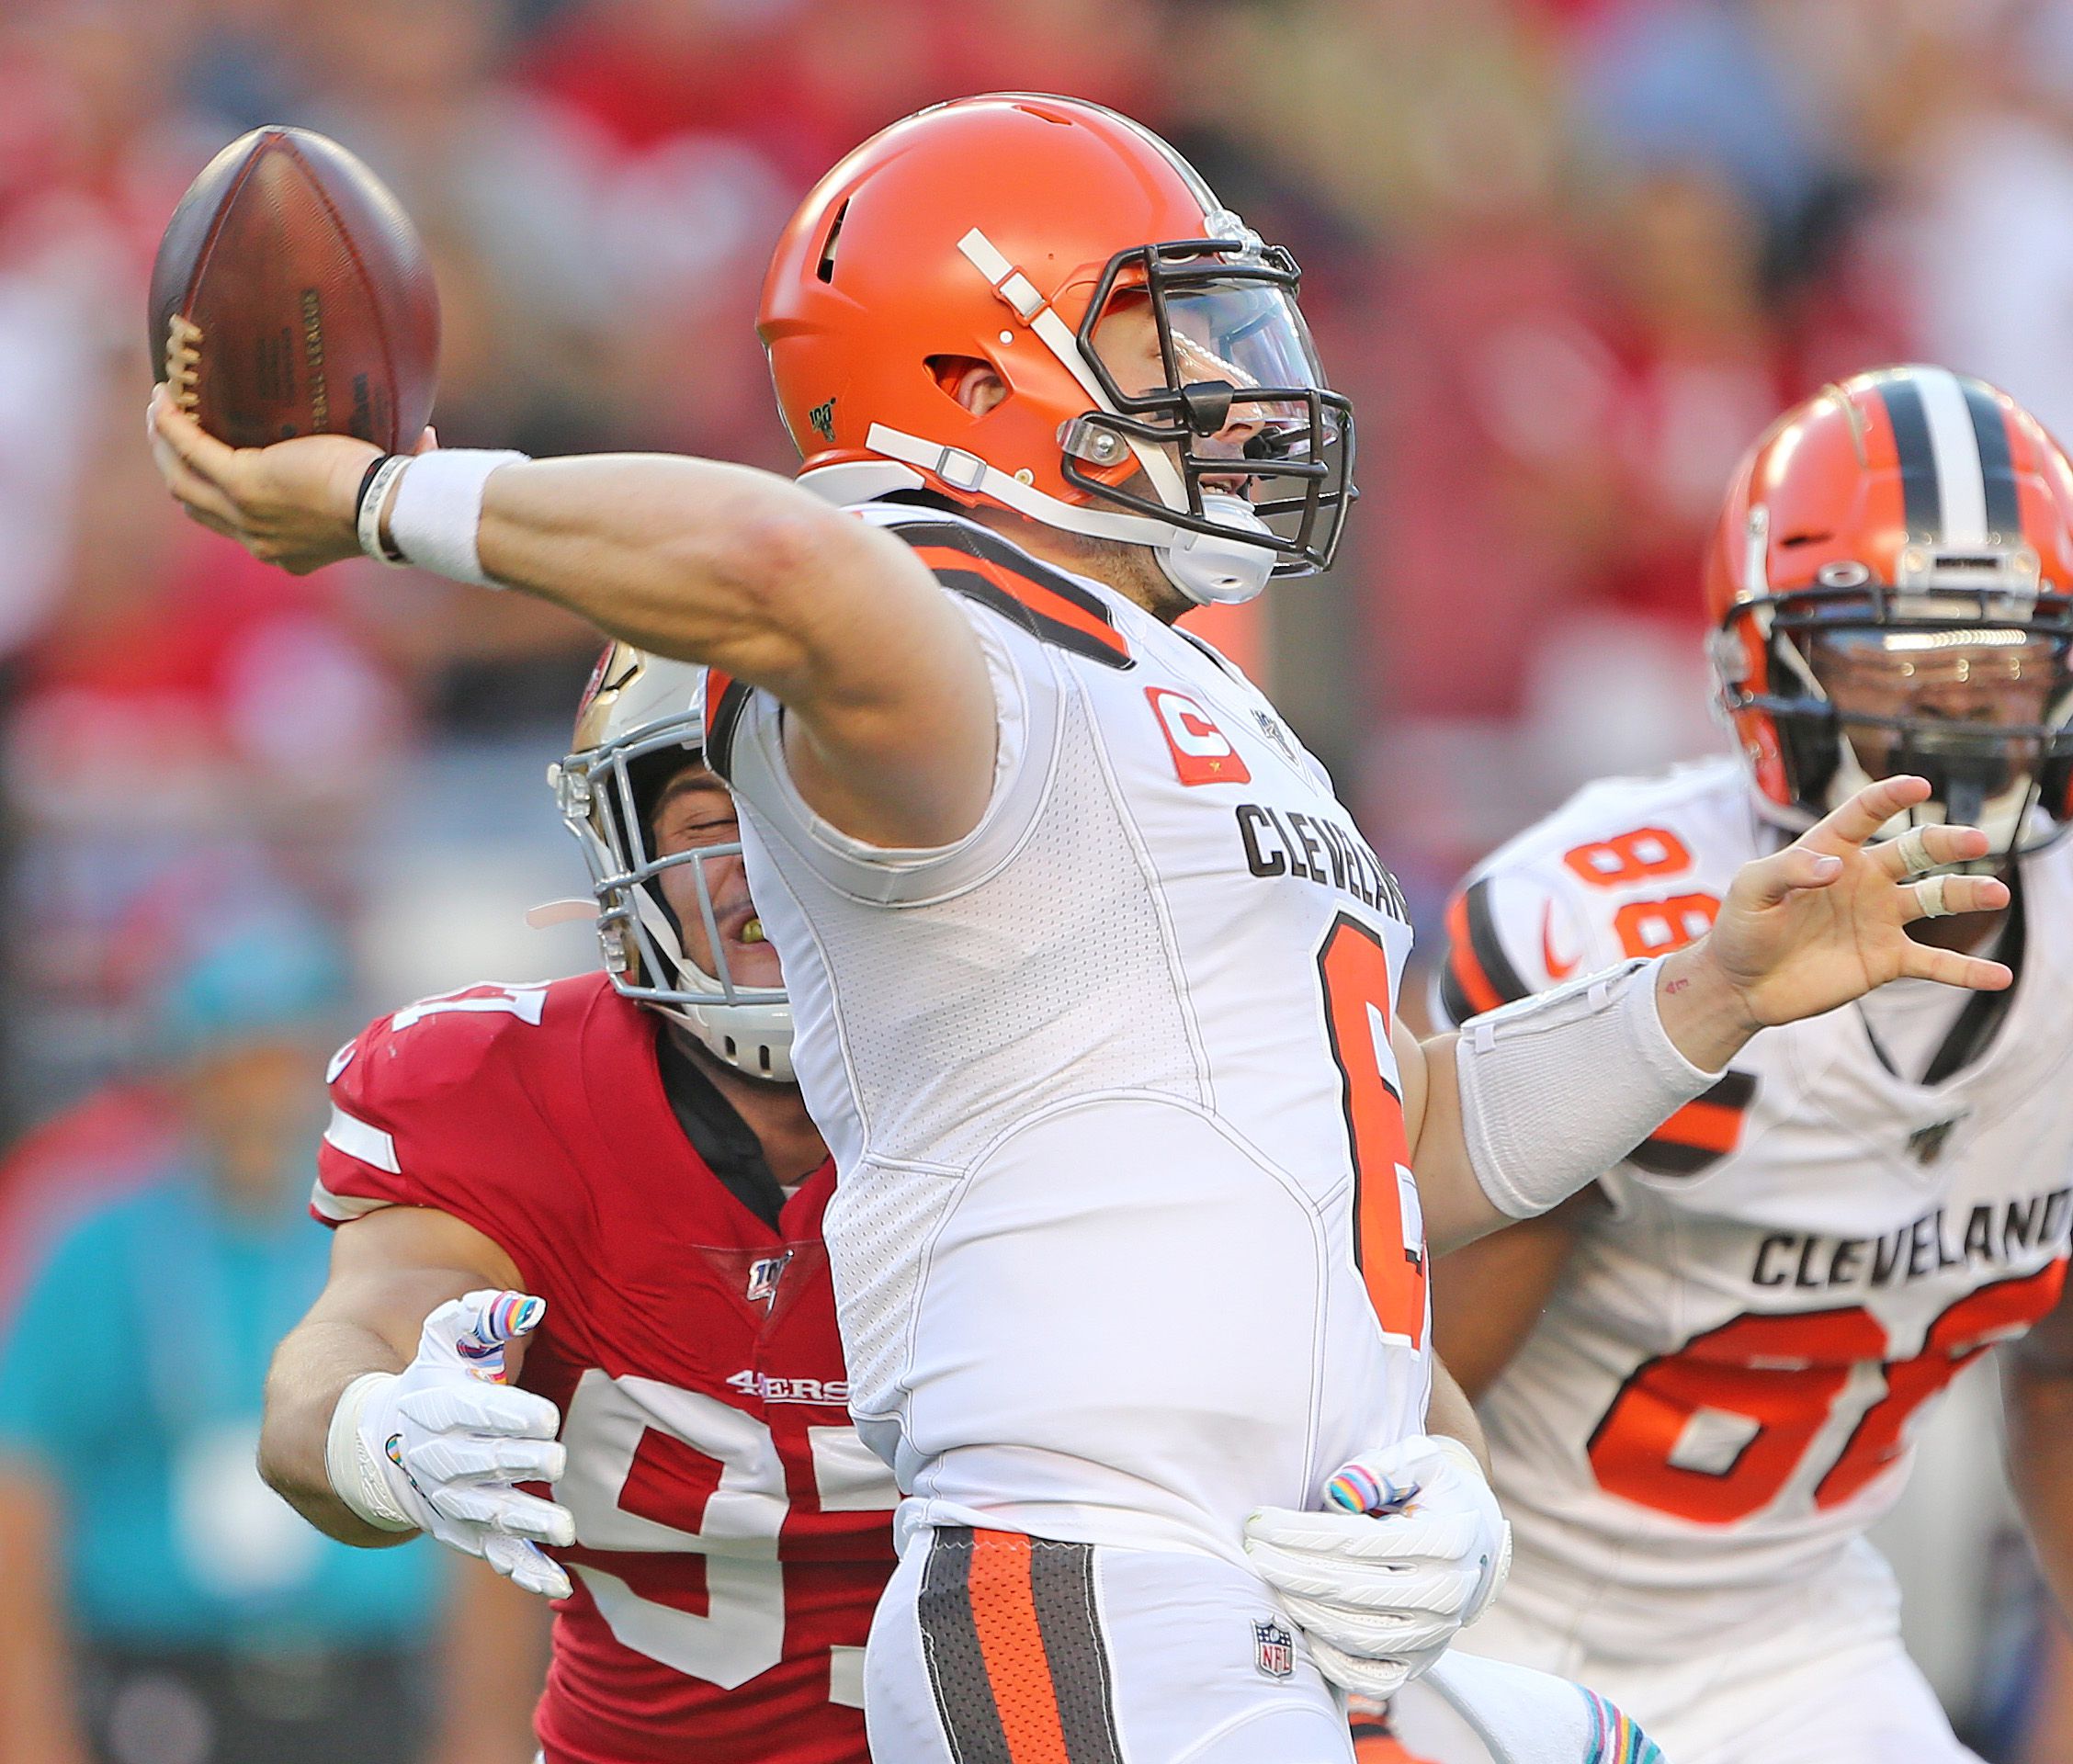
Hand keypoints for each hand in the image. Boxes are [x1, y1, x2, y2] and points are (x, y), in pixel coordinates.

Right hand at [146, 385, 434, 573]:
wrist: (387, 509)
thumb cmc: (395, 503)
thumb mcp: (381, 497)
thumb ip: (394, 467)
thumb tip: (426, 436)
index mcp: (288, 551)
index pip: (237, 527)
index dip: (216, 498)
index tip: (211, 467)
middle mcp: (259, 540)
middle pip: (198, 506)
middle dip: (176, 470)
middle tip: (170, 434)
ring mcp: (245, 514)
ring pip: (183, 481)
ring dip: (165, 445)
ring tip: (160, 410)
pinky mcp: (243, 483)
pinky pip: (192, 449)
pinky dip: (173, 425)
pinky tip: (163, 398)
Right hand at [347, 1290, 574, 1597]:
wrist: (373, 1447)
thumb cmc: (426, 1384)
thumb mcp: (443, 1342)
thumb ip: (481, 1318)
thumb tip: (530, 1306)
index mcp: (436, 1411)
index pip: (474, 1413)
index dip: (510, 1415)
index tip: (546, 1417)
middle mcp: (439, 1461)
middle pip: (483, 1464)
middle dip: (520, 1464)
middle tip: (558, 1460)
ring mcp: (450, 1503)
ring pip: (489, 1515)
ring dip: (527, 1522)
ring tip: (566, 1528)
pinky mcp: (463, 1533)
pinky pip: (495, 1555)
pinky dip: (525, 1572)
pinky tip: (559, 1584)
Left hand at [1243, 1434, 1510, 1697]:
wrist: (1474, 1539)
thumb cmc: (1430, 1491)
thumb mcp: (1418, 1460)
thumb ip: (1381, 1467)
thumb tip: (1338, 1491)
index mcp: (1447, 1542)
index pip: (1354, 1541)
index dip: (1298, 1532)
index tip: (1258, 1521)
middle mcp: (1447, 1597)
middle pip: (1347, 1588)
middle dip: (1287, 1568)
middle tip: (1250, 1550)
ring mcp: (1435, 1637)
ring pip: (1354, 1634)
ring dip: (1301, 1608)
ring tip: (1268, 1579)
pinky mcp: (1421, 1663)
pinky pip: (1370, 1676)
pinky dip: (1331, 1659)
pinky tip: (1301, 1626)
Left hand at [1659, 775, 2011, 1070]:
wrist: (1741, 984)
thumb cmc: (1742, 927)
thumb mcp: (1751, 890)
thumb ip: (1787, 870)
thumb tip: (1834, 867)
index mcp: (1830, 850)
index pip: (1865, 813)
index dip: (1890, 796)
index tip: (1919, 785)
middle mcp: (1865, 879)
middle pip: (1916, 851)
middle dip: (1947, 843)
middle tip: (1975, 841)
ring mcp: (1880, 919)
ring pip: (1936, 899)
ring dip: (1968, 894)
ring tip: (1996, 893)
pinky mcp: (1886, 959)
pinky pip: (1935, 963)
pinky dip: (1966, 970)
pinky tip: (1999, 976)